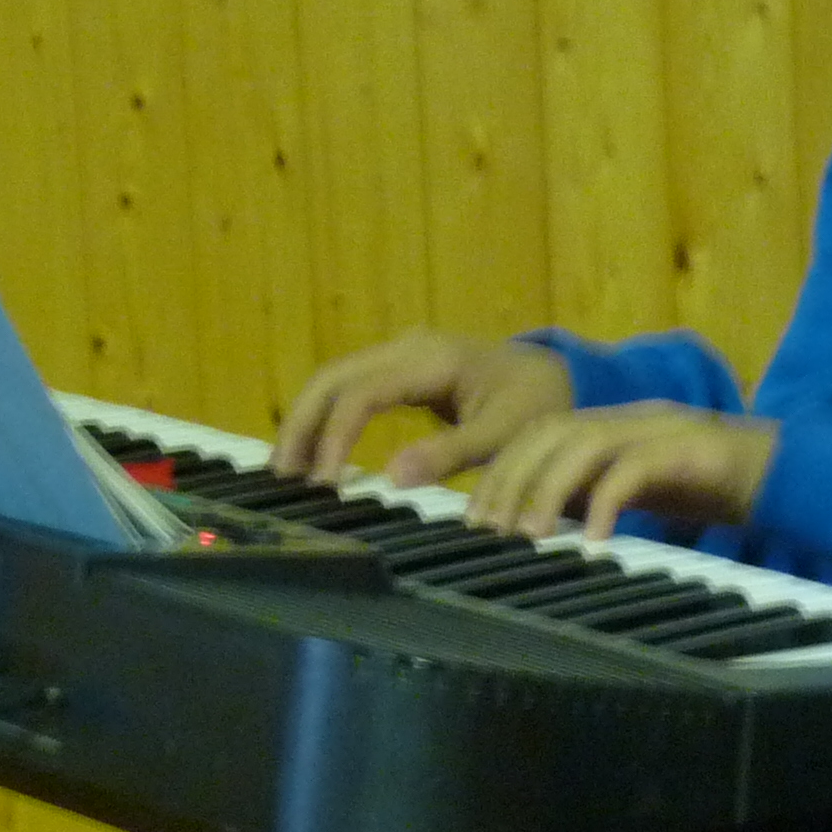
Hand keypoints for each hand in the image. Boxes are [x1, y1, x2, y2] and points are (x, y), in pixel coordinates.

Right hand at [272, 331, 573, 485]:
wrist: (551, 376)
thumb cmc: (535, 405)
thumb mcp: (505, 434)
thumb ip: (452, 454)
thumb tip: (391, 477)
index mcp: (430, 359)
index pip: (361, 393)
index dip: (334, 436)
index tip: (324, 484)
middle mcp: (406, 348)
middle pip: (332, 378)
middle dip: (302, 425)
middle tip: (280, 477)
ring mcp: (400, 355)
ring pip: (334, 381)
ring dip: (307, 422)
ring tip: (287, 472)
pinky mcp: (398, 371)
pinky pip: (350, 390)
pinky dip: (326, 420)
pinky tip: (316, 457)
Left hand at [468, 403, 779, 541]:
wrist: (786, 473)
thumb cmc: (712, 488)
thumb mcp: (640, 494)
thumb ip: (595, 498)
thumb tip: (543, 526)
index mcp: (612, 424)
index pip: (539, 434)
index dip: (502, 472)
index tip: (476, 518)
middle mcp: (629, 418)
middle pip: (549, 432)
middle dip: (511, 479)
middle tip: (490, 530)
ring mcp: (658, 428)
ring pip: (584, 443)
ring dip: (547, 490)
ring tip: (529, 536)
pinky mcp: (689, 449)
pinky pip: (635, 470)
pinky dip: (606, 503)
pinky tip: (593, 540)